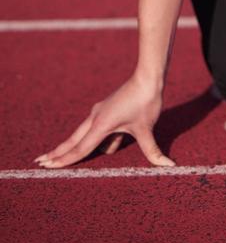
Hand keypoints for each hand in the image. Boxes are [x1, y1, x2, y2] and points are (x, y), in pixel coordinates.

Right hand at [33, 71, 174, 168]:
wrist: (147, 77)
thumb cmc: (146, 102)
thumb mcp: (148, 129)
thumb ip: (153, 151)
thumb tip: (168, 165)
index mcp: (101, 124)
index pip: (80, 148)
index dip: (64, 160)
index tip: (48, 166)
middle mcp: (96, 118)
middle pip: (73, 140)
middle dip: (58, 152)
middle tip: (40, 162)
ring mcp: (100, 112)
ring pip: (82, 134)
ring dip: (72, 146)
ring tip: (56, 156)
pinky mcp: (107, 109)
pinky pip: (96, 128)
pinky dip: (93, 139)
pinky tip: (106, 147)